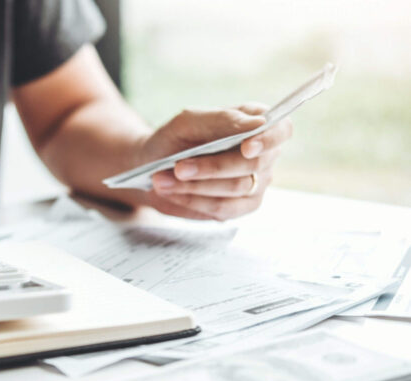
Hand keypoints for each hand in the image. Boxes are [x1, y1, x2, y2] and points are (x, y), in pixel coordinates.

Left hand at [139, 104, 291, 219]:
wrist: (152, 166)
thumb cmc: (174, 138)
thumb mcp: (189, 121)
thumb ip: (222, 119)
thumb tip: (257, 123)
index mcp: (255, 123)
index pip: (281, 130)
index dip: (268, 140)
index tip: (246, 148)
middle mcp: (263, 154)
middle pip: (253, 164)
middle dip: (213, 167)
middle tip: (178, 167)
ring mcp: (256, 183)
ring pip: (236, 188)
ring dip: (196, 185)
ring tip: (162, 180)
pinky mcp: (240, 207)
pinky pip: (224, 208)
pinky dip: (194, 201)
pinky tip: (171, 192)